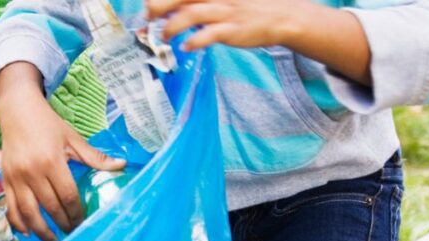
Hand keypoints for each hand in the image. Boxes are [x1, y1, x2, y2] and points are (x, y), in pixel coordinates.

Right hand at [0, 62, 124, 240]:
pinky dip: (17, 223)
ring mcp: (16, 178)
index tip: (83, 222)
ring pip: (28, 212)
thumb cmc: (47, 124)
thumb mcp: (73, 138)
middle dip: (63, 224)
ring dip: (41, 231)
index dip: (76, 213)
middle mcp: (32, 172)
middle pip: (49, 207)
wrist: (17, 110)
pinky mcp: (5, 180)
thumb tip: (122, 165)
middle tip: (72, 234)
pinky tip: (27, 233)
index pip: (67, 196)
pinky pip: (10, 207)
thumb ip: (95, 156)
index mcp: (51, 161)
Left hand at [147, 0, 370, 84]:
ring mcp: (225, 12)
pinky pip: (210, 34)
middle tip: (147, 17)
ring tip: (163, 37)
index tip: (147, 7)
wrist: (281, 15)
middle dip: (159, 6)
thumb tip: (168, 12)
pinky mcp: (233, 29)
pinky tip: (186, 47)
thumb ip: (198, 3)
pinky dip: (194, 41)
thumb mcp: (221, 0)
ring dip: (171, 26)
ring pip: (191, 14)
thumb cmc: (246, 8)